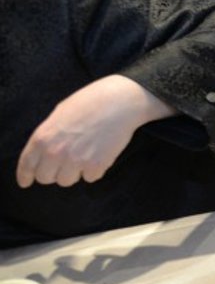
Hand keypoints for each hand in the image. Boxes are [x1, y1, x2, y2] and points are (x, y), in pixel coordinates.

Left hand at [16, 75, 175, 186]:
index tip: (26, 182)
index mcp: (42, 137)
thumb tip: (45, 154)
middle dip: (54, 172)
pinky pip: (90, 178)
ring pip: (67, 181)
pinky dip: (94, 170)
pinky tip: (100, 153)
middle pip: (46, 178)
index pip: (27, 165)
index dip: (25, 176)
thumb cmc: (90, 102)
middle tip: (65, 162)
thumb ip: (48, 136)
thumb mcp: (59, 114)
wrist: (120, 101)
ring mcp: (76, 160)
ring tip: (85, 155)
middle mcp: (55, 152)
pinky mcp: (96, 165)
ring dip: (74, 172)